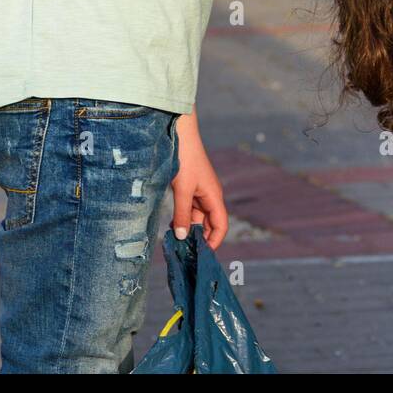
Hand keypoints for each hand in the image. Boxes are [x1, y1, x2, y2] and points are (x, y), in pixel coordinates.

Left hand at [170, 110, 228, 248]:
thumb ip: (181, 214)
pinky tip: (171, 225)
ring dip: (188, 228)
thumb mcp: (182, 190)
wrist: (180, 136)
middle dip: (199, 238)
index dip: (214, 241)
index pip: (220, 225)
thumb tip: (181, 237)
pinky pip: (189, 209)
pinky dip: (182, 218)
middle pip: (209, 224)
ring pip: (197, 217)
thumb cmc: (184, 160)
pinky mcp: (190, 189)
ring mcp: (199, 193)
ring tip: (175, 241)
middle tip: (184, 252)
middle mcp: (209, 196)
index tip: (202, 255)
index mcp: (214, 197)